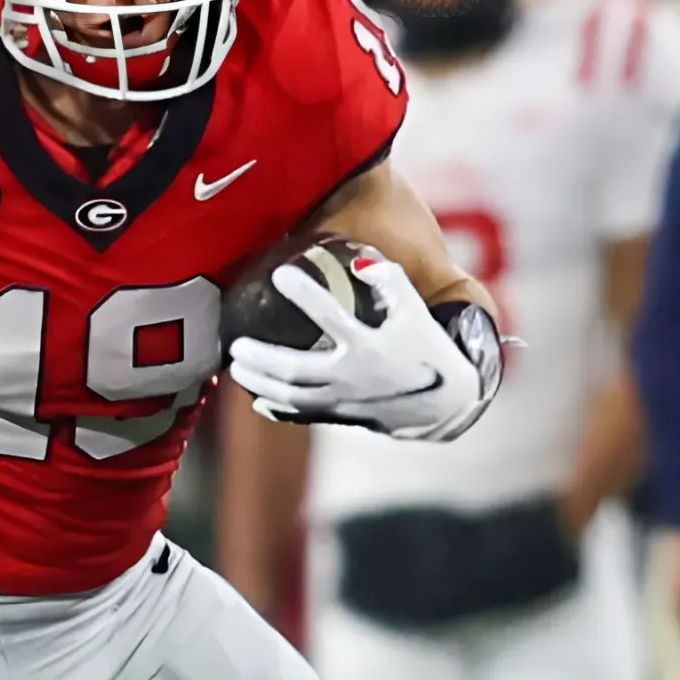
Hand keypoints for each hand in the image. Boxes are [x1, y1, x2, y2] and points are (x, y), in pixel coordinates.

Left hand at [227, 255, 486, 440]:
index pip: (330, 315)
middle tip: (235, 343)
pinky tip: (257, 400)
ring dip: (260, 382)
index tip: (280, 274)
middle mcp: (351, 377)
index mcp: (368, 346)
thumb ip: (391, 283)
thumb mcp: (415, 312)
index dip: (304, 292)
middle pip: (294, 369)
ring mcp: (343, 401)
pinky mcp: (342, 416)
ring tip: (236, 367)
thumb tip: (361, 263)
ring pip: (291, 396)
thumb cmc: (427, 350)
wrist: (445, 402)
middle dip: (261, 357)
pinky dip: (277, 408)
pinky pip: (302, 416)